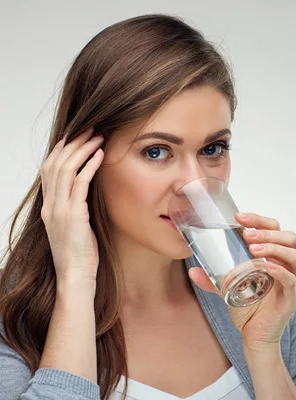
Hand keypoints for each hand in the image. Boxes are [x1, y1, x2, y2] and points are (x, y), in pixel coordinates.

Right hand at [40, 128, 104, 282]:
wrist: (76, 275)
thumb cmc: (80, 252)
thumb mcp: (74, 224)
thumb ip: (76, 205)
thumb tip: (87, 188)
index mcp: (49, 206)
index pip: (50, 168)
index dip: (62, 149)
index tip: (77, 136)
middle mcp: (50, 204)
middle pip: (56, 163)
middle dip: (73, 143)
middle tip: (89, 129)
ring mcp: (59, 209)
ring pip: (66, 169)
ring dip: (83, 149)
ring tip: (98, 136)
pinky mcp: (73, 215)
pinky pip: (80, 183)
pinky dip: (90, 166)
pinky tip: (101, 155)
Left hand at [189, 212, 295, 350]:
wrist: (254, 338)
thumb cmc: (247, 310)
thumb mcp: (227, 289)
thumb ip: (213, 279)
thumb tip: (192, 269)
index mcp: (275, 258)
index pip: (275, 230)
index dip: (259, 220)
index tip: (239, 216)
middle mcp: (286, 267)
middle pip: (289, 238)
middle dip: (267, 232)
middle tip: (246, 234)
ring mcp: (291, 282)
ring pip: (293, 255)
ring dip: (273, 247)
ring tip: (253, 249)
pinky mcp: (290, 298)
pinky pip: (290, 280)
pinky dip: (279, 270)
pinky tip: (264, 267)